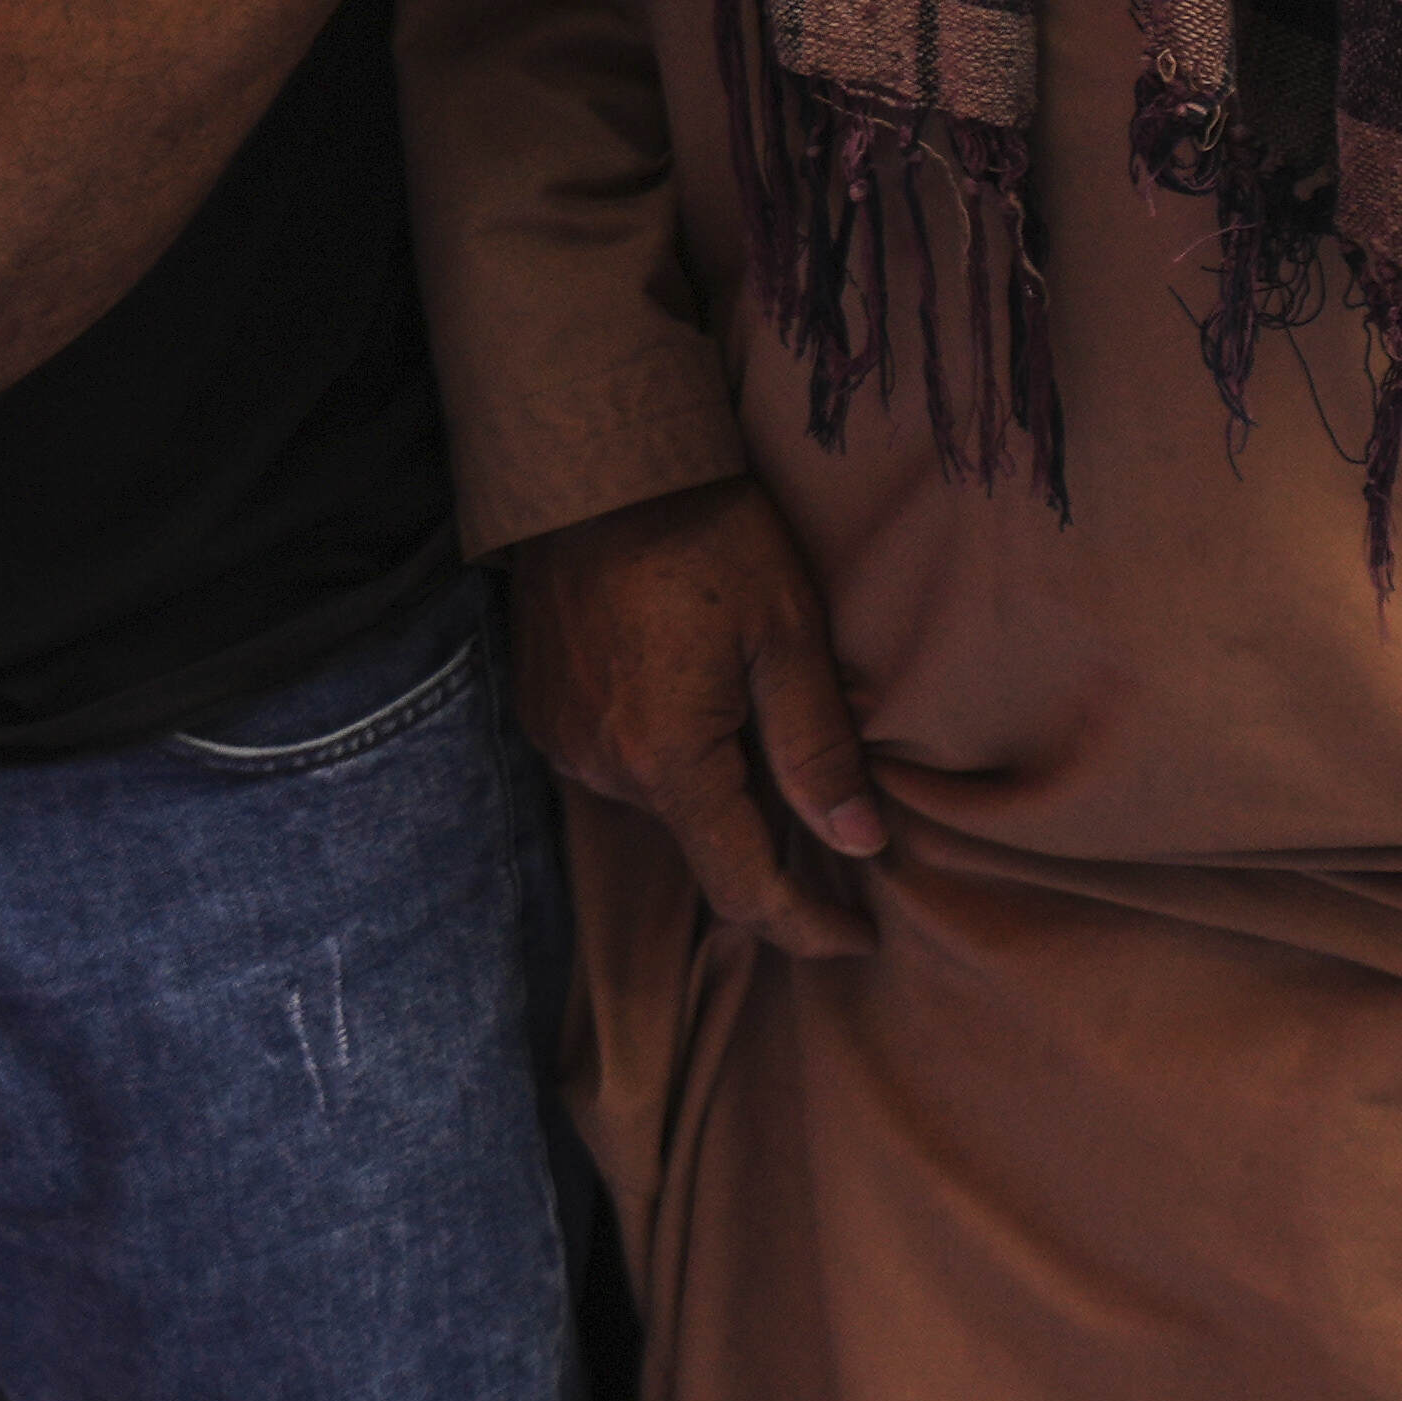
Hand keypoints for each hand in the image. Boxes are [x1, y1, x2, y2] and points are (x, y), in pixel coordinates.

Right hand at [509, 475, 887, 960]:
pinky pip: (621, 763)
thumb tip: (858, 845)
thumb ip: (818, 750)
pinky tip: (698, 700)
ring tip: (758, 726)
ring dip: (715, 790)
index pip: (744, 888)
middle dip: (768, 841)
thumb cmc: (704, 535)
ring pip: (662, 805)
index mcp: (668, 761)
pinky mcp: (542, 710)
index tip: (859, 938)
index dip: (807, 926)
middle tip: (832, 810)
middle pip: (704, 844)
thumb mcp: (787, 638)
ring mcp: (562, 740)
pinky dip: (669, 755)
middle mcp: (602, 767)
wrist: (594, 462)